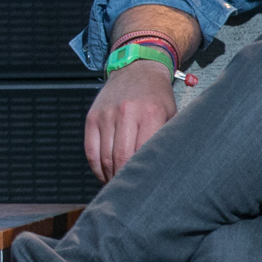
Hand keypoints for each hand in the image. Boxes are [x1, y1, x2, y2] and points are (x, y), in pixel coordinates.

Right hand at [84, 57, 176, 182]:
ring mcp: (106, 115)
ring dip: (110, 176)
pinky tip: (104, 174)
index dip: (140, 175)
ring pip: (104, 157)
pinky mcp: (92, 117)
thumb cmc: (157, 97)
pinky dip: (96, 167)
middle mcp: (126, 113)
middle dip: (123, 179)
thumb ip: (165, 139)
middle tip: (130, 193)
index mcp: (150, 114)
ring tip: (118, 186)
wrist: (137, 68)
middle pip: (120, 158)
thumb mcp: (171, 114)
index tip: (144, 188)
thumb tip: (163, 171)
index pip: (142, 154)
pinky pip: (90, 149)